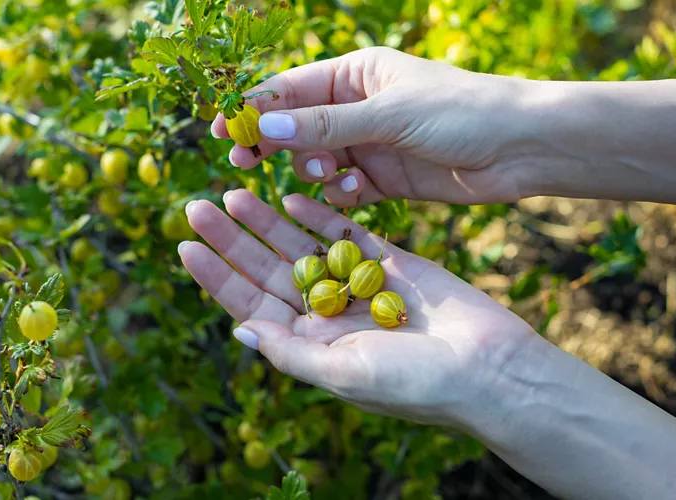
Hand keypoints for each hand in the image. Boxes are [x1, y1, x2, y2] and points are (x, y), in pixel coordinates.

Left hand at [178, 189, 536, 425]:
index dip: (217, 276)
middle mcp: (328, 314)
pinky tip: (292, 195)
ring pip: (301, 246)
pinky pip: (348, 233)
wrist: (489, 368)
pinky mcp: (391, 260)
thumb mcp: (343, 374)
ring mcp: (358, 284)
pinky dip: (321, 215)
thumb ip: (290, 351)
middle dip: (234, 240)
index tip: (186, 245)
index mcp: (311, 345)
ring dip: (269, 221)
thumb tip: (238, 330)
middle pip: (268, 270)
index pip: (250, 307)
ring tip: (234, 193)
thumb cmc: (416, 384)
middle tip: (196, 206)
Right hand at [211, 47, 533, 207]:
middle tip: (245, 163)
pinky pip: (344, 187)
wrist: (521, 148)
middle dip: (272, 143)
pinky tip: (355, 190)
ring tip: (325, 173)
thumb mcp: (390, 114)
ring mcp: (370, 143)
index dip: (254, 107)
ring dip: (312, 169)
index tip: (222, 128)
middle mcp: (359, 107)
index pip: (291, 88)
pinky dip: (341, 192)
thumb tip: (262, 125)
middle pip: (296, 125)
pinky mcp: (385, 178)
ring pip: (317, 159)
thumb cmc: (461, 112)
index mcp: (357, 74)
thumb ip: (326, 124)